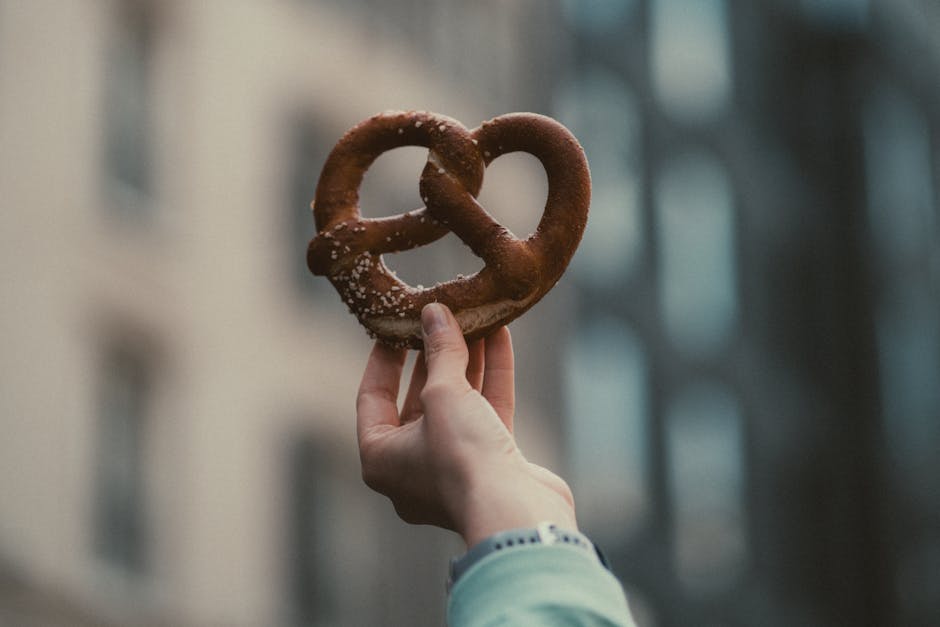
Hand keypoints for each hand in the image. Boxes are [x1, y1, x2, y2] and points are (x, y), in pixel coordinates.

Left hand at [357, 303, 576, 547]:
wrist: (515, 512)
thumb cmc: (463, 459)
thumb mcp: (444, 394)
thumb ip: (440, 351)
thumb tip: (435, 312)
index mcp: (380, 457)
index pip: (373, 398)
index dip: (384, 359)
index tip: (394, 327)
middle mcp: (412, 466)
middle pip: (418, 399)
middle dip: (433, 356)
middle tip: (438, 320)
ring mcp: (453, 466)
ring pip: (457, 403)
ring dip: (467, 361)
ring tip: (475, 320)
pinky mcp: (490, 463)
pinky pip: (485, 412)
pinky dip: (491, 377)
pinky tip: (500, 337)